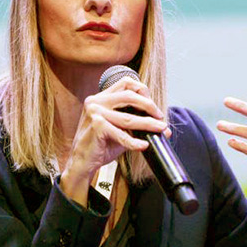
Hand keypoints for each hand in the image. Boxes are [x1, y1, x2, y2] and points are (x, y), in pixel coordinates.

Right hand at [61, 76, 168, 205]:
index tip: (152, 105)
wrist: (82, 162)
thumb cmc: (100, 145)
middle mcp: (96, 101)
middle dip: (149, 105)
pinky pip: (122, 135)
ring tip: (161, 129)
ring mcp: (95, 113)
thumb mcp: (119, 130)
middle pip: (130, 95)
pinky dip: (134, 142)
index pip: (125, 83)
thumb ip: (137, 126)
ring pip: (129, 117)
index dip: (142, 90)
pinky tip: (143, 145)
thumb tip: (164, 129)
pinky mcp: (97, 126)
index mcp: (100, 98)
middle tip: (160, 117)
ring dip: (148, 124)